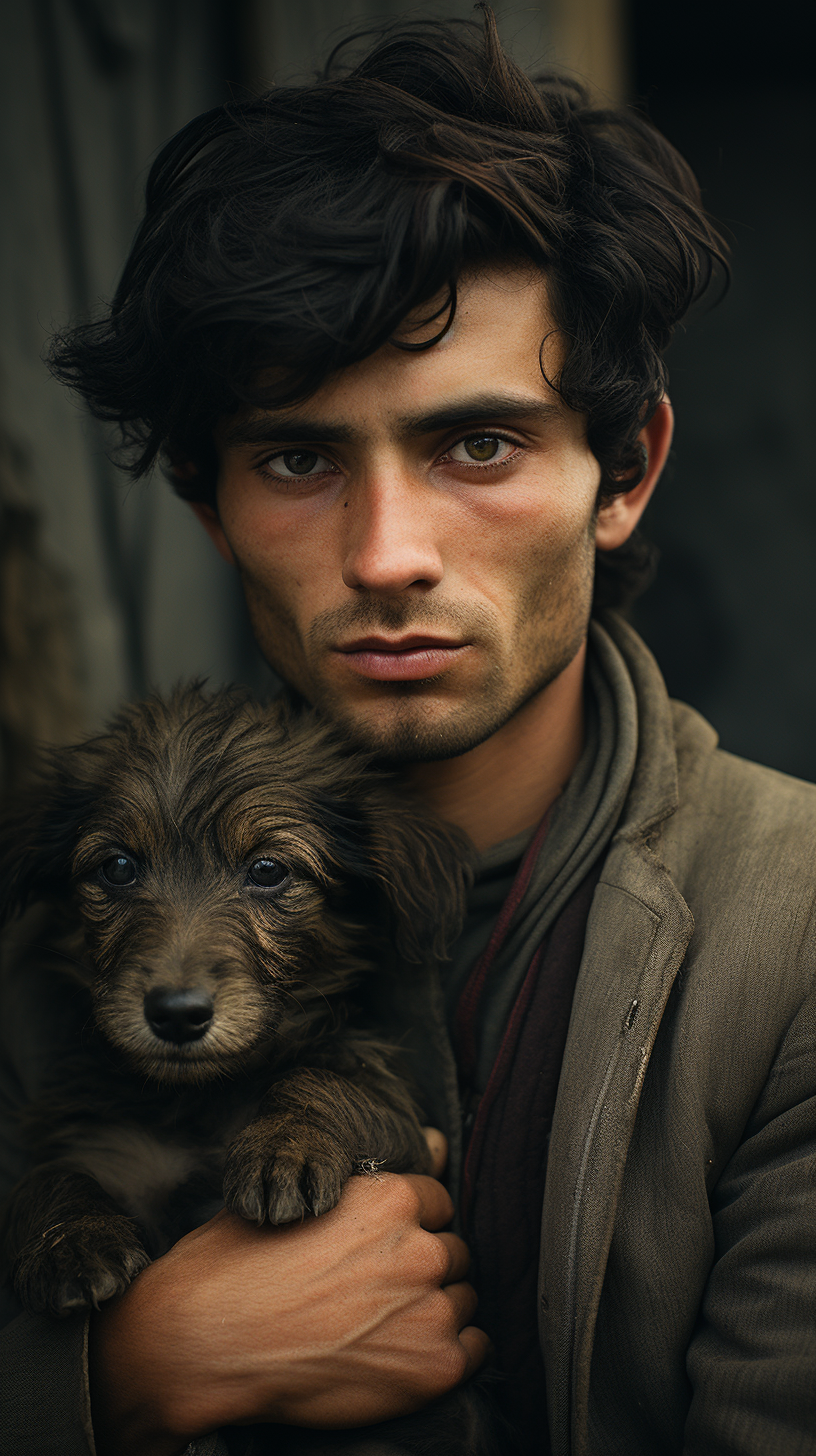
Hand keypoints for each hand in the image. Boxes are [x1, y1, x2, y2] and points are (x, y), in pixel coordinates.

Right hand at [89, 1132, 487, 1455]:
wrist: (205, 1343)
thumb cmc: (238, 1266)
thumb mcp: (296, 1196)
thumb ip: (379, 1178)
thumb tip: (441, 1140)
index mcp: (391, 1200)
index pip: (437, 1203)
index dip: (412, 1226)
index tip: (386, 1250)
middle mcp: (419, 1249)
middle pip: (453, 1252)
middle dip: (424, 1268)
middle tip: (380, 1293)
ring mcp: (430, 1309)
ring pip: (464, 1299)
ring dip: (437, 1309)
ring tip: (386, 1327)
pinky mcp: (433, 1366)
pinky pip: (473, 1352)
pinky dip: (450, 1353)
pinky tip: (409, 1355)